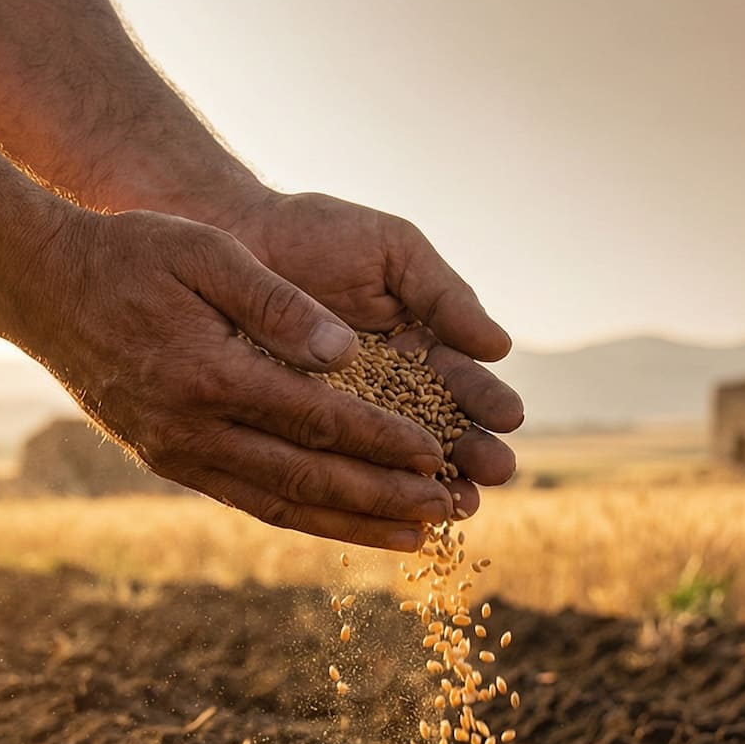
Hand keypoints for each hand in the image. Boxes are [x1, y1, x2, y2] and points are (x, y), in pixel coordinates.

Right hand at [6, 208, 461, 550]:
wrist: (40, 284)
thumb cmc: (132, 252)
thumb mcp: (209, 253)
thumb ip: (278, 303)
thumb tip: (347, 350)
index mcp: (208, 375)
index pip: (317, 419)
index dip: (381, 439)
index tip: (437, 450)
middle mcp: (191, 429)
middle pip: (307, 476)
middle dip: (383, 496)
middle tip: (449, 509)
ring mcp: (175, 453)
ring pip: (281, 502)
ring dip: (353, 523)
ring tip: (418, 536)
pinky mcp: (168, 461)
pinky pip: (249, 499)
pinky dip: (306, 517)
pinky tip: (350, 523)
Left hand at [214, 191, 522, 503]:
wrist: (235, 235)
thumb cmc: (318, 234)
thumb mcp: (394, 252)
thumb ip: (444, 295)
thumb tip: (499, 347)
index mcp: (421, 344)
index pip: (463, 380)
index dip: (488, 400)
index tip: (510, 417)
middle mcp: (392, 387)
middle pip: (441, 429)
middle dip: (472, 452)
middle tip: (496, 471)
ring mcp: (347, 413)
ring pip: (396, 458)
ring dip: (433, 483)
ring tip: (461, 503)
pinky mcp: (301, 431)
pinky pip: (336, 464)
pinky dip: (365, 490)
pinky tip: (394, 509)